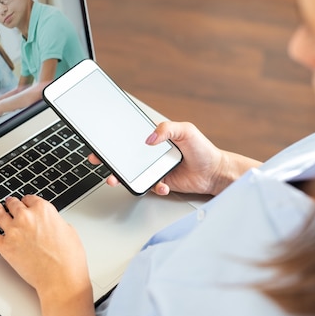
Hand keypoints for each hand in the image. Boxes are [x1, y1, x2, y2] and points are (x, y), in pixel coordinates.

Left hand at [0, 196, 90, 299]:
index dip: (27, 201)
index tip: (26, 203)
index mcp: (43, 210)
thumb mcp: (69, 230)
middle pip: (14, 205)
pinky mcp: (5, 247)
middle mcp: (26, 217)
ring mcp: (14, 231)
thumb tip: (51, 223)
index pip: (30, 199)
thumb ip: (55, 222)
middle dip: (12, 204)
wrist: (61, 278)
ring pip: (0, 215)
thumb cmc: (69, 258)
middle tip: (10, 203)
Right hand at [90, 121, 231, 195]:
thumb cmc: (203, 149)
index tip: (102, 142)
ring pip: (133, 174)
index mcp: (155, 138)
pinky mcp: (160, 182)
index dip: (114, 139)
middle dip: (109, 160)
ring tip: (116, 180)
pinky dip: (154, 187)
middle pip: (125, 157)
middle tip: (99, 161)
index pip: (130, 136)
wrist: (215, 172)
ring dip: (122, 177)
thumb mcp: (186, 130)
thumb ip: (167, 129)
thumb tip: (149, 138)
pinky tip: (163, 185)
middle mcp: (152, 154)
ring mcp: (154, 169)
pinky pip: (150, 186)